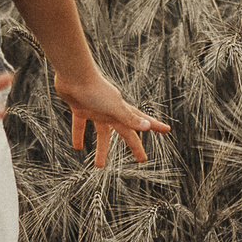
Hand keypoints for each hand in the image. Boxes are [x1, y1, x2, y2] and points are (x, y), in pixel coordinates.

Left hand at [54, 74, 168, 167]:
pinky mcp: (80, 107)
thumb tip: (147, 127)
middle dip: (133, 145)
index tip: (167, 130)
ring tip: (99, 166)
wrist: (73, 75)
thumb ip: (129, 118)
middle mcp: (111, 110)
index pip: (142, 120)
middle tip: (141, 159)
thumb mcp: (114, 107)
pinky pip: (80, 125)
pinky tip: (77, 147)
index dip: (155, 125)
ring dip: (101, 148)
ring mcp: (96, 109)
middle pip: (125, 131)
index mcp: (121, 110)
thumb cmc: (94, 89)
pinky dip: (79, 135)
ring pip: (102, 132)